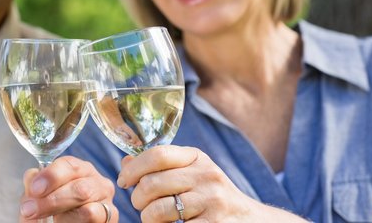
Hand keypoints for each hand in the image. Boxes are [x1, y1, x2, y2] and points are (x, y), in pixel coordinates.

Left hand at [19, 155, 117, 222]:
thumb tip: (32, 176)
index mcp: (80, 170)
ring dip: (62, 217)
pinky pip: (93, 221)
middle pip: (80, 188)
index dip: (52, 176)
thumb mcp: (39, 197)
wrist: (60, 222)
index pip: (70, 165)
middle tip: (30, 210)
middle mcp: (98, 182)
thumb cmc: (51, 210)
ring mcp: (107, 202)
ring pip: (88, 210)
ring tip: (49, 221)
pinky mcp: (111, 219)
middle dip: (52, 201)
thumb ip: (34, 186)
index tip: (35, 189)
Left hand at [117, 145, 307, 221]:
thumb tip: (125, 163)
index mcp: (196, 157)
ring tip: (154, 218)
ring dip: (147, 218)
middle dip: (137, 198)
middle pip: (152, 183)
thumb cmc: (211, 194)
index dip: (133, 169)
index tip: (123, 181)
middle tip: (140, 205)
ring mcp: (211, 201)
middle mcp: (206, 175)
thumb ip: (160, 166)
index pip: (157, 155)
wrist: (248, 220)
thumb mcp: (191, 172)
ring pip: (157, 210)